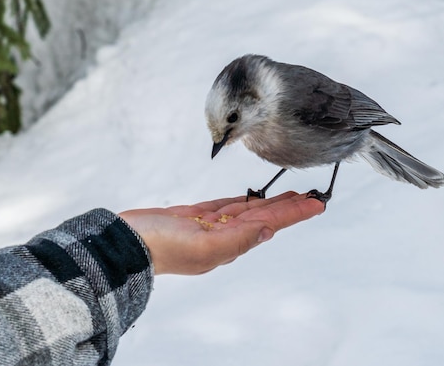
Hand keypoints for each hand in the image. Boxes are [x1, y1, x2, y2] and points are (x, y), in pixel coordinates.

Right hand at [119, 191, 324, 274]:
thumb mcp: (203, 246)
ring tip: (291, 195)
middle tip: (311, 197)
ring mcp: (210, 225)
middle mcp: (224, 235)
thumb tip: (268, 231)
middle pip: (264, 216)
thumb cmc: (162, 247)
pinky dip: (243, 201)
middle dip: (288, 206)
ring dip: (270, 202)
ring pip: (248, 210)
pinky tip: (254, 199)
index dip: (294, 213)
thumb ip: (238, 239)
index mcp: (229, 244)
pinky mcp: (195, 215)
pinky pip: (227, 205)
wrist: (126, 242)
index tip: (317, 204)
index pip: (270, 224)